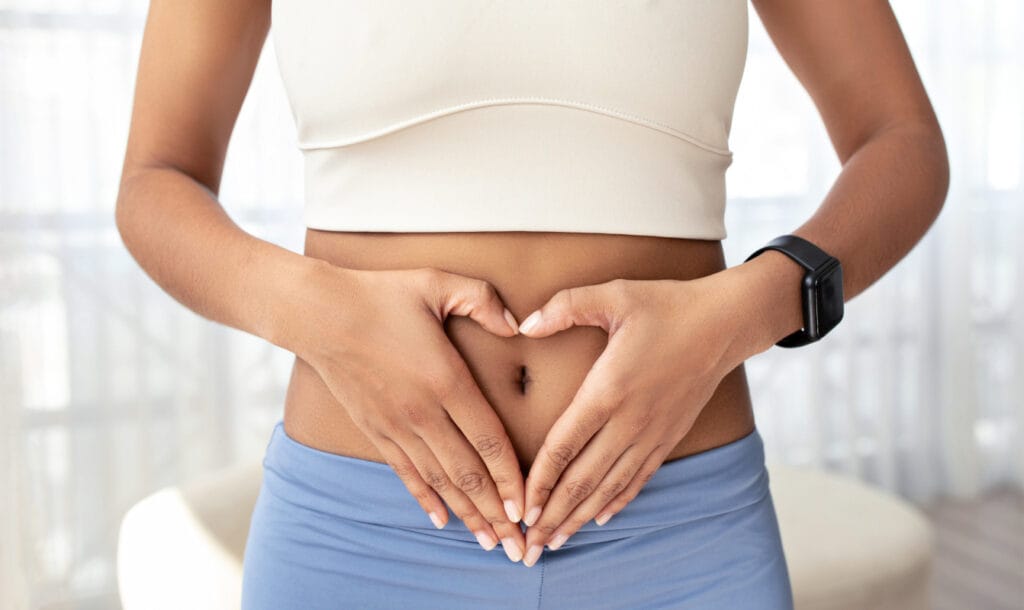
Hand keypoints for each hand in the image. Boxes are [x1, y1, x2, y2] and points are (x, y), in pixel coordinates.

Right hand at [289, 261, 528, 561]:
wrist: (318, 313)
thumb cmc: (381, 294)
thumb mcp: (438, 283)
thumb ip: (483, 300)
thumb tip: (517, 324)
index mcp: (446, 380)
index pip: (488, 441)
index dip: (511, 478)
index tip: (528, 506)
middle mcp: (423, 413)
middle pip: (468, 473)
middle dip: (497, 513)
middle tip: (520, 544)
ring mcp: (396, 426)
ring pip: (440, 482)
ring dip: (468, 515)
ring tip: (490, 542)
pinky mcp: (375, 430)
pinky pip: (406, 473)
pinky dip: (426, 499)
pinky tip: (442, 520)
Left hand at [514, 271, 756, 566]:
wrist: (724, 322)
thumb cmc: (666, 305)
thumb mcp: (613, 294)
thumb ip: (565, 307)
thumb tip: (525, 325)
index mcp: (609, 389)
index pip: (565, 445)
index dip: (540, 480)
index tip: (521, 506)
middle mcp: (630, 420)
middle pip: (583, 479)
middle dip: (554, 514)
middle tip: (530, 543)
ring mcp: (651, 432)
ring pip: (610, 486)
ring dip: (580, 516)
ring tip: (556, 541)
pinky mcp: (668, 435)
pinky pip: (638, 477)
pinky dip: (616, 501)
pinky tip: (599, 517)